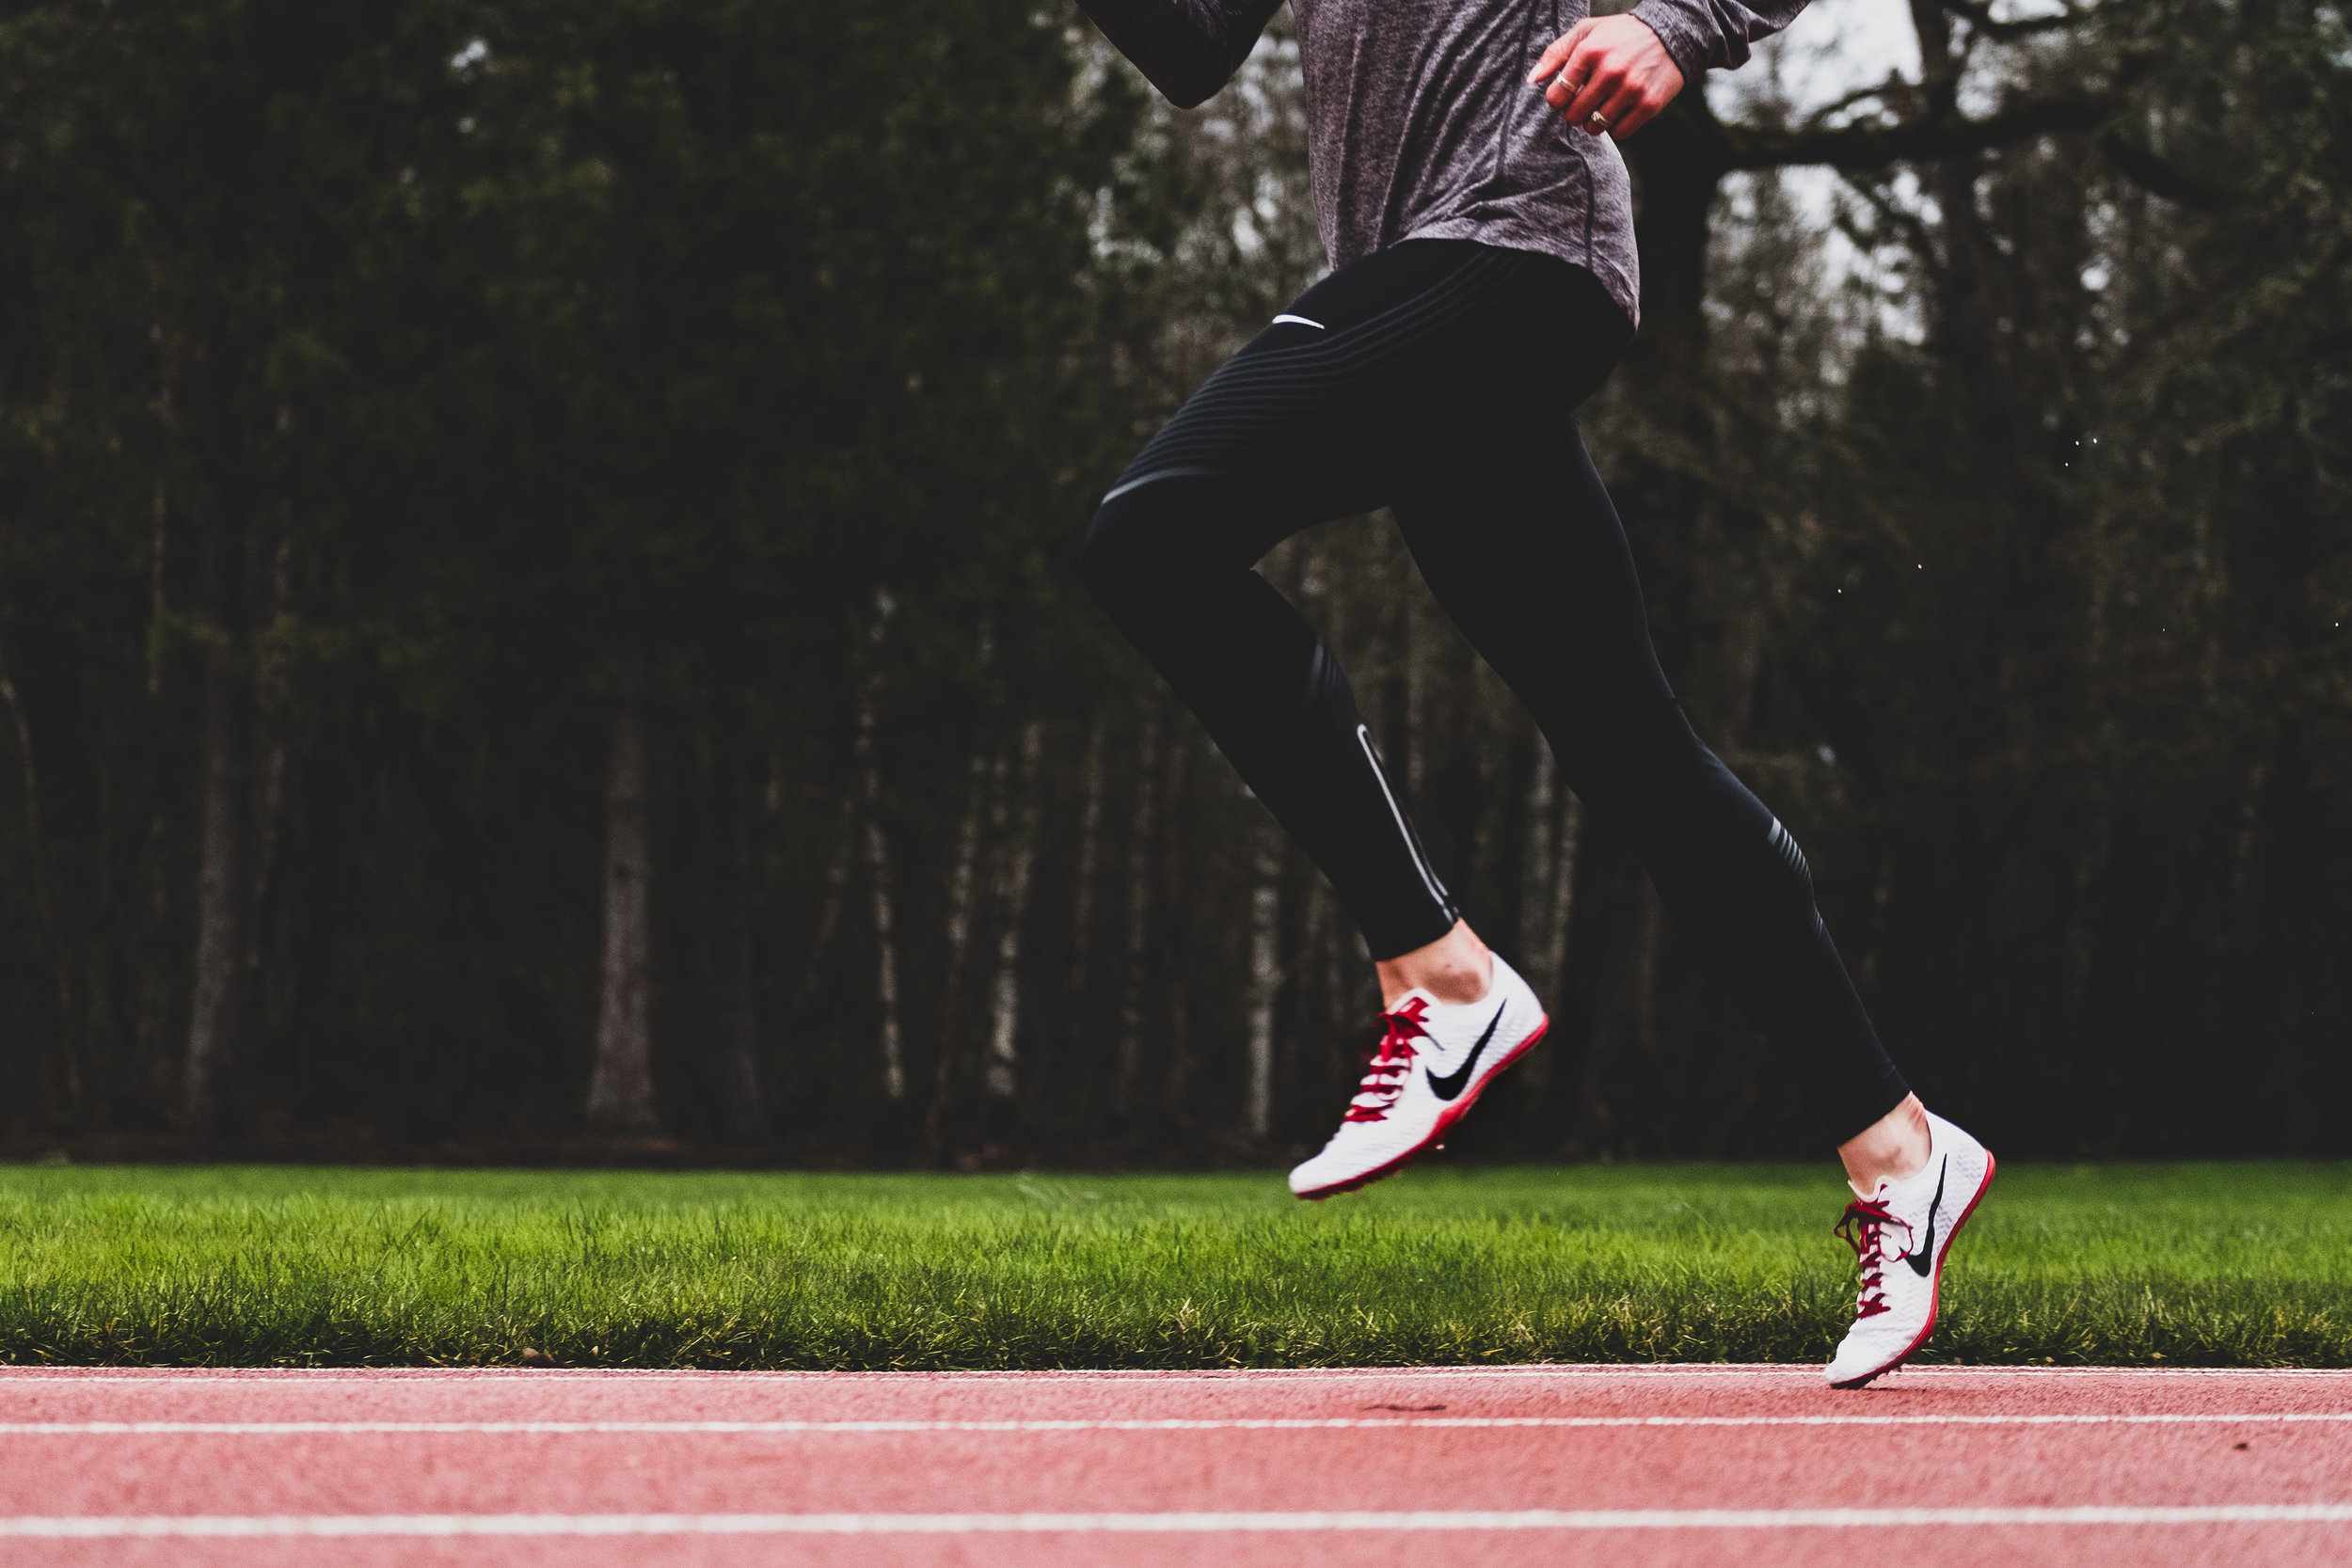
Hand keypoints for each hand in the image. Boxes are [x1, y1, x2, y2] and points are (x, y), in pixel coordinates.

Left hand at [1526, 16, 1684, 141]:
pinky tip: (1619, 111)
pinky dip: (1615, 127)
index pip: (1557, 95)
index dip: (1558, 100)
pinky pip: (1619, 133)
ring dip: (1594, 122)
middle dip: (1575, 112)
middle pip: (1574, 115)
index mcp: (1591, 51)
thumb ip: (1556, 53)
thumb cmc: (1621, 34)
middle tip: (1585, 101)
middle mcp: (1610, 70)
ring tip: (1601, 107)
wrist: (1672, 34)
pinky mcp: (1649, 104)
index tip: (1567, 94)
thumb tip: (1533, 80)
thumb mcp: (1587, 32)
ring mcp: (1631, 89)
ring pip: (1595, 127)